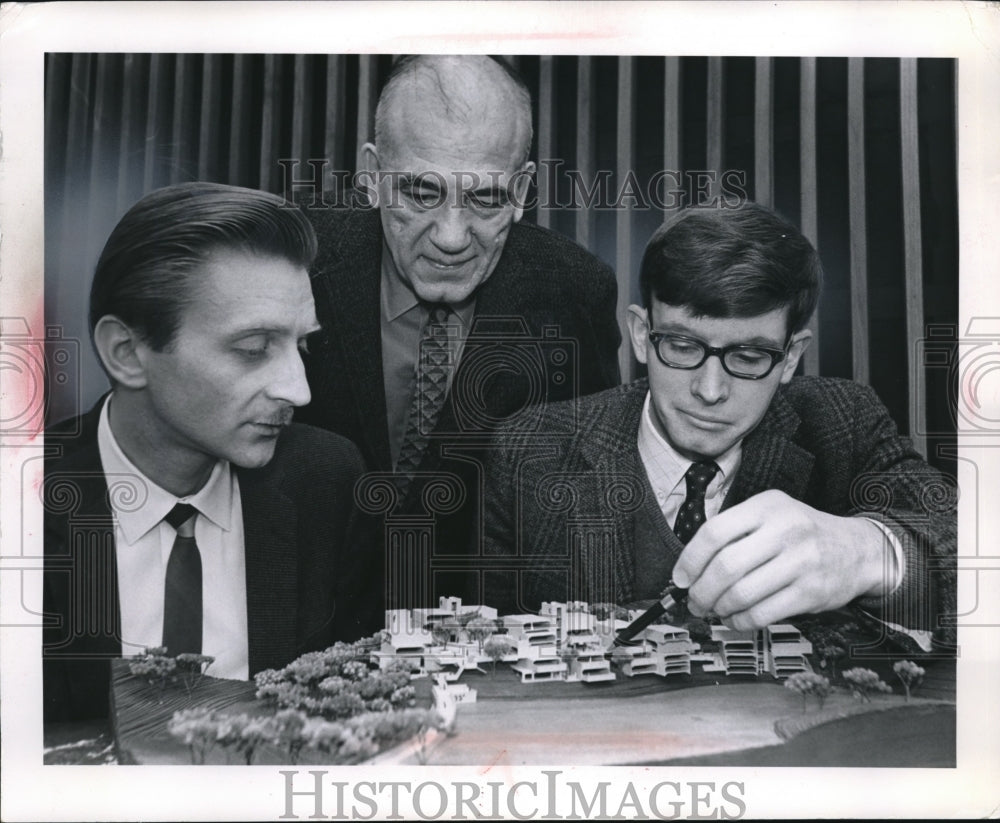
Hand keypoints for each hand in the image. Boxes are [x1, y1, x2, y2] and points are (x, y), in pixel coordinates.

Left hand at [671, 490, 893, 630]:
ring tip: (714, 610)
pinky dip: (741, 622)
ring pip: (742, 593)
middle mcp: (785, 530)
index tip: (681, 578)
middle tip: (694, 602)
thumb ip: (735, 532)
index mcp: (766, 507)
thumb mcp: (771, 515)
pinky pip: (763, 613)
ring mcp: (800, 561)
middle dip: (701, 591)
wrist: (857, 550)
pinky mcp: (811, 592)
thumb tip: (690, 567)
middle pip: (725, 566)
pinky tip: (736, 619)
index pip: (715, 532)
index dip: (690, 559)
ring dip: (719, 609)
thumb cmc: (802, 534)